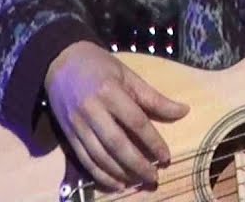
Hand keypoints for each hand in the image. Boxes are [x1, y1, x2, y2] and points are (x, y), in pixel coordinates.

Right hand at [44, 41, 189, 189]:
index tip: (166, 157)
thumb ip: (154, 97)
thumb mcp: (128, 75)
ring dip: (120, 173)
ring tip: (138, 181)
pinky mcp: (68, 135)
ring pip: (100, 156)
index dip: (152, 141)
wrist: (59, 62)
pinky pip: (84, 159)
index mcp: (110, 92)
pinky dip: (100, 174)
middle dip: (137, 164)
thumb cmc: (99, 66)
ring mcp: (78, 125)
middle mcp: (92, 110)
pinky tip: (115, 183)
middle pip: (117, 144)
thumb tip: (184, 111)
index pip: (136, 122)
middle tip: (154, 178)